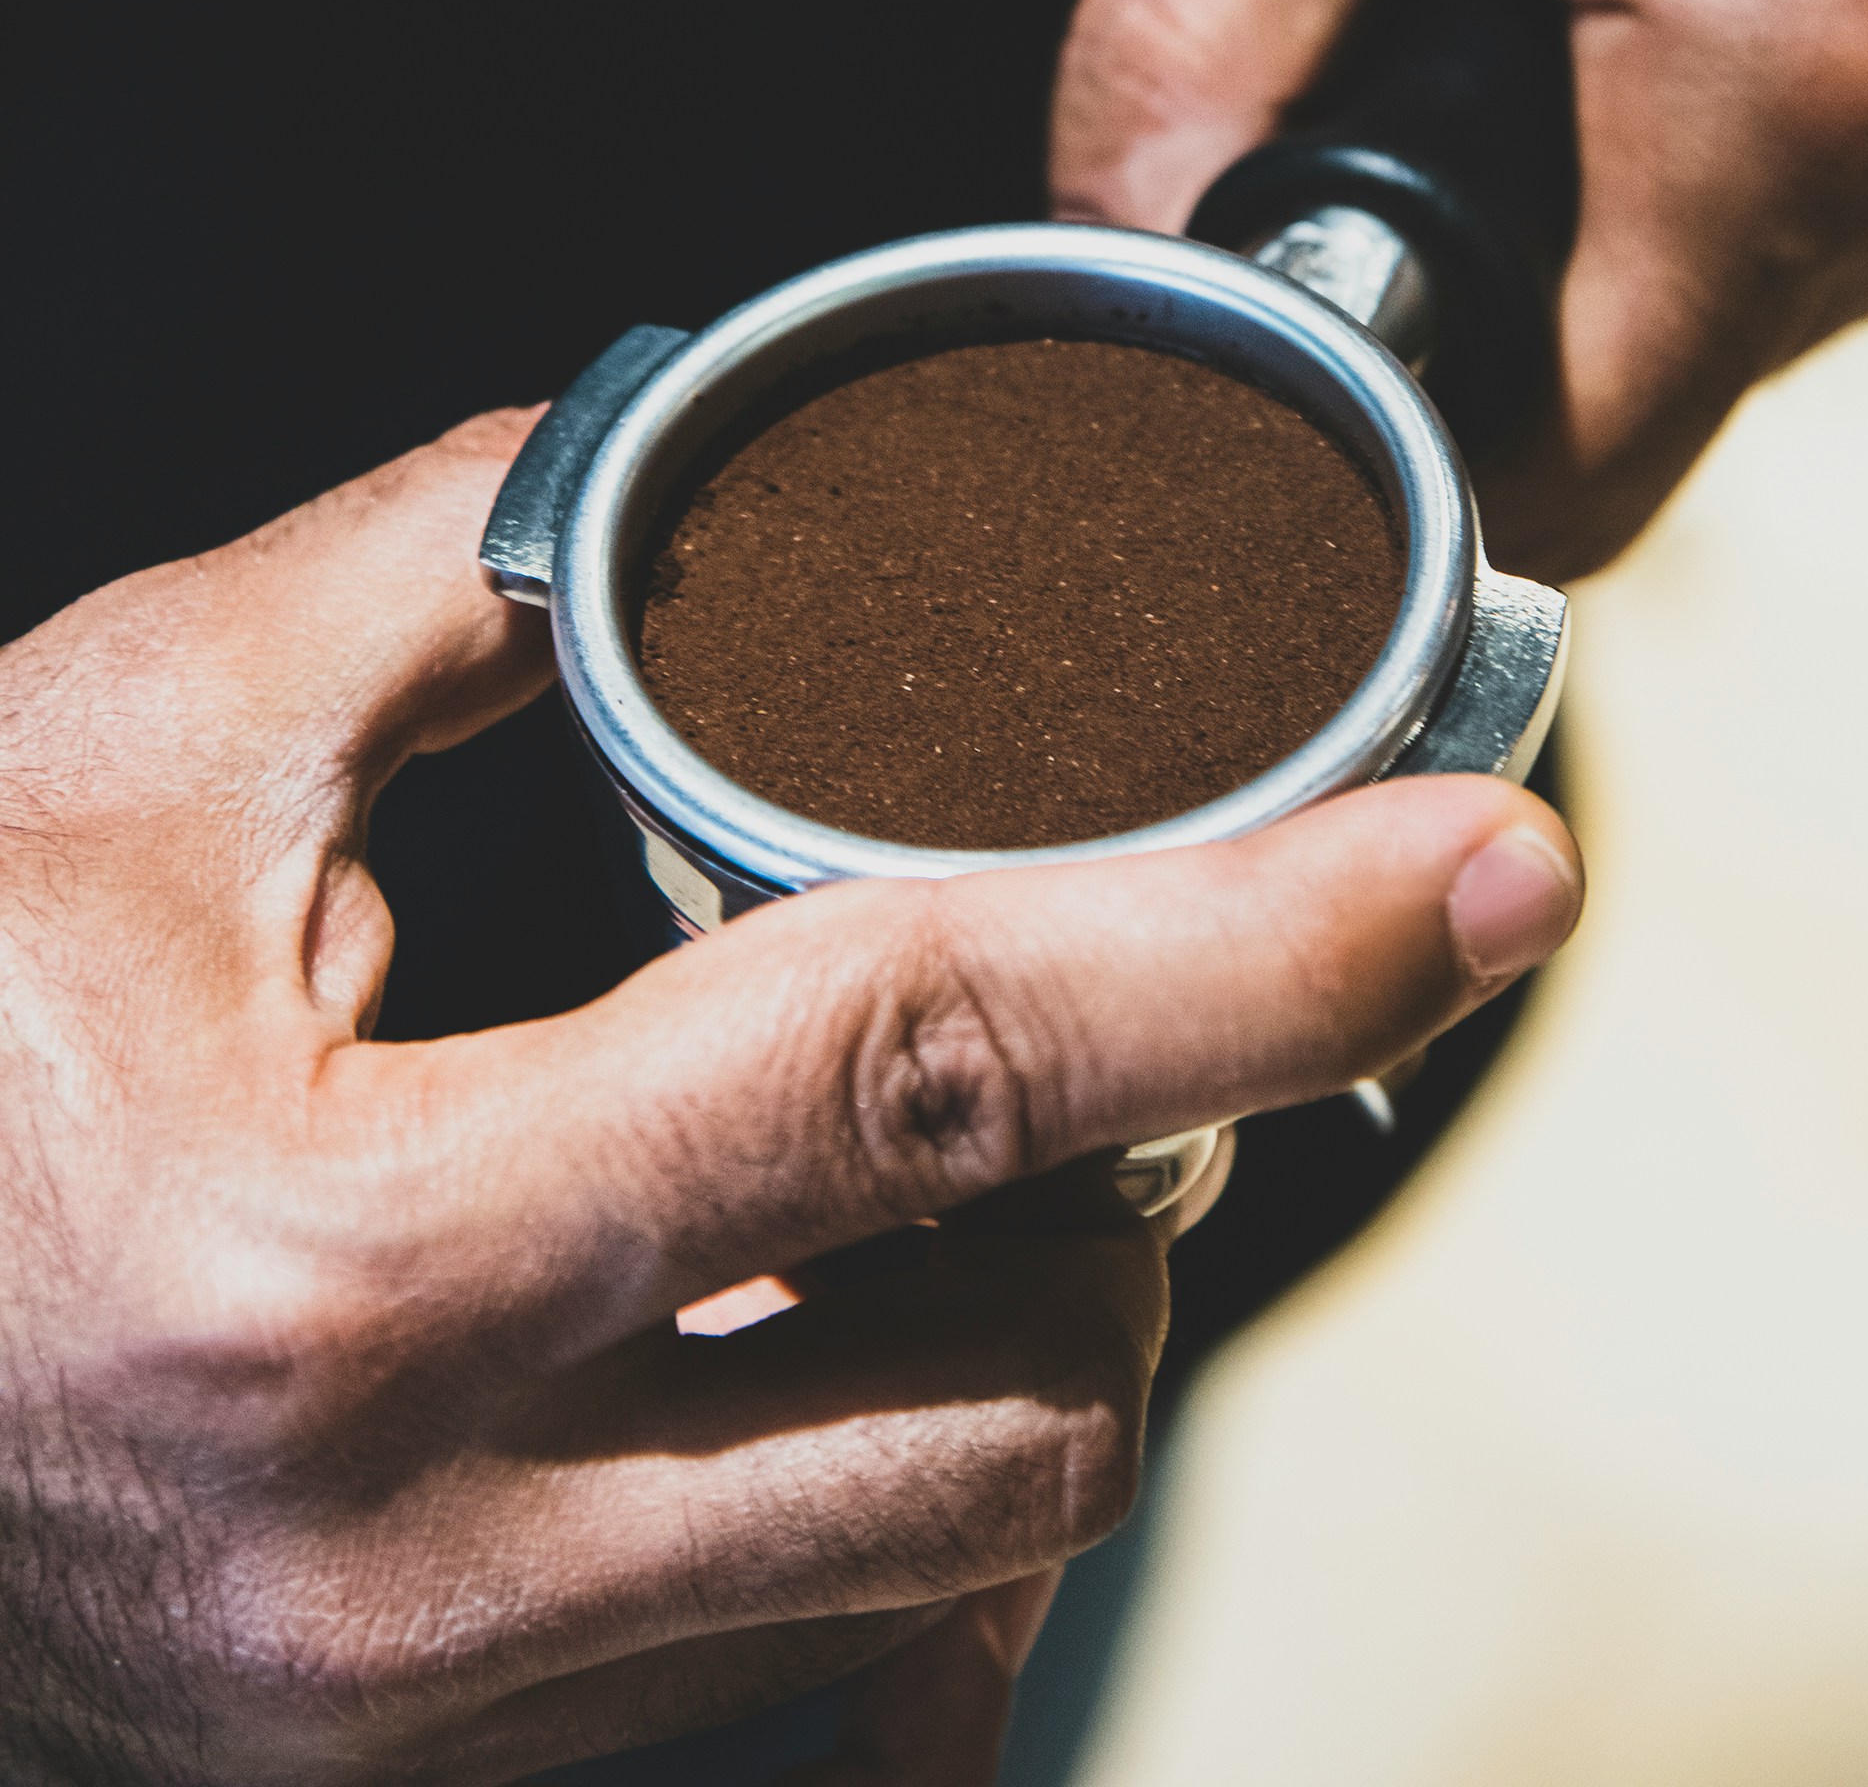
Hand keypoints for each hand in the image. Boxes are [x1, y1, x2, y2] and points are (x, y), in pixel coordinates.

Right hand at [0, 412, 1579, 1783]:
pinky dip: (885, 1472)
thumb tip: (681, 474)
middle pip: (1020, 1390)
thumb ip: (438, 576)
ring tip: (954, 1144)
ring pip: (944, 1552)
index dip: (1243, 945)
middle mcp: (410, 1568)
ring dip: (1030, 1324)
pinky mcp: (419, 1782)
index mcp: (343, 1273)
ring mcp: (421, 1727)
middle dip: (1147, 1178)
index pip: (920, 1076)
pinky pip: (803, 1661)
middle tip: (1132, 992)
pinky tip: (819, 1321)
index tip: (1470, 868)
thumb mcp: (117, 757)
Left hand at [1053, 0, 1867, 576]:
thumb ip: (1191, 30)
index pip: (1563, 470)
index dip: (1403, 454)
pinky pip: (1849, 210)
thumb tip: (1124, 259)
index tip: (1306, 364)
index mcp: (1776, 72)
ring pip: (1757, 315)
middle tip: (1416, 91)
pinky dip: (1733, 148)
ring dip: (1623, 222)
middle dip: (1501, 314)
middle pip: (1658, 403)